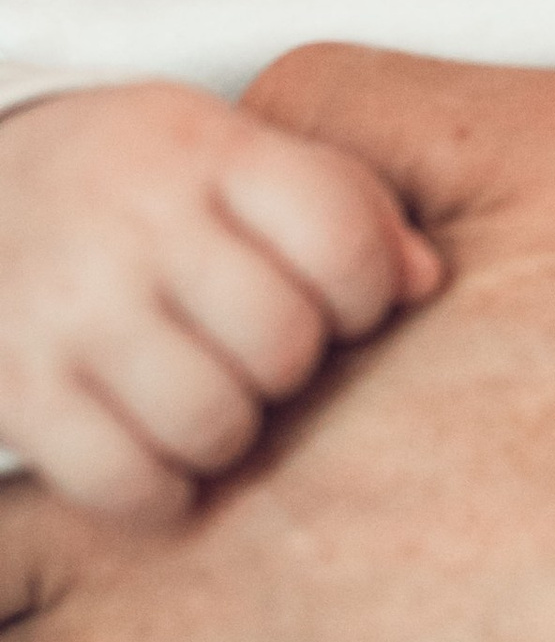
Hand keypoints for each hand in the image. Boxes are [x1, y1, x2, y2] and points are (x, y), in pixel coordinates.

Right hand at [0, 80, 439, 518]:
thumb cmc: (136, 184)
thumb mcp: (233, 154)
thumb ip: (342, 201)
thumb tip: (426, 280)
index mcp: (205, 150)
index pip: (340, 232)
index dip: (366, 290)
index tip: (339, 304)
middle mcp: (133, 221)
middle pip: (282, 341)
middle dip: (290, 368)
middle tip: (259, 360)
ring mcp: (66, 306)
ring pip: (210, 420)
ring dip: (227, 435)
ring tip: (207, 403)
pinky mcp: (15, 387)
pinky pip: (122, 481)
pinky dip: (155, 492)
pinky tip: (156, 459)